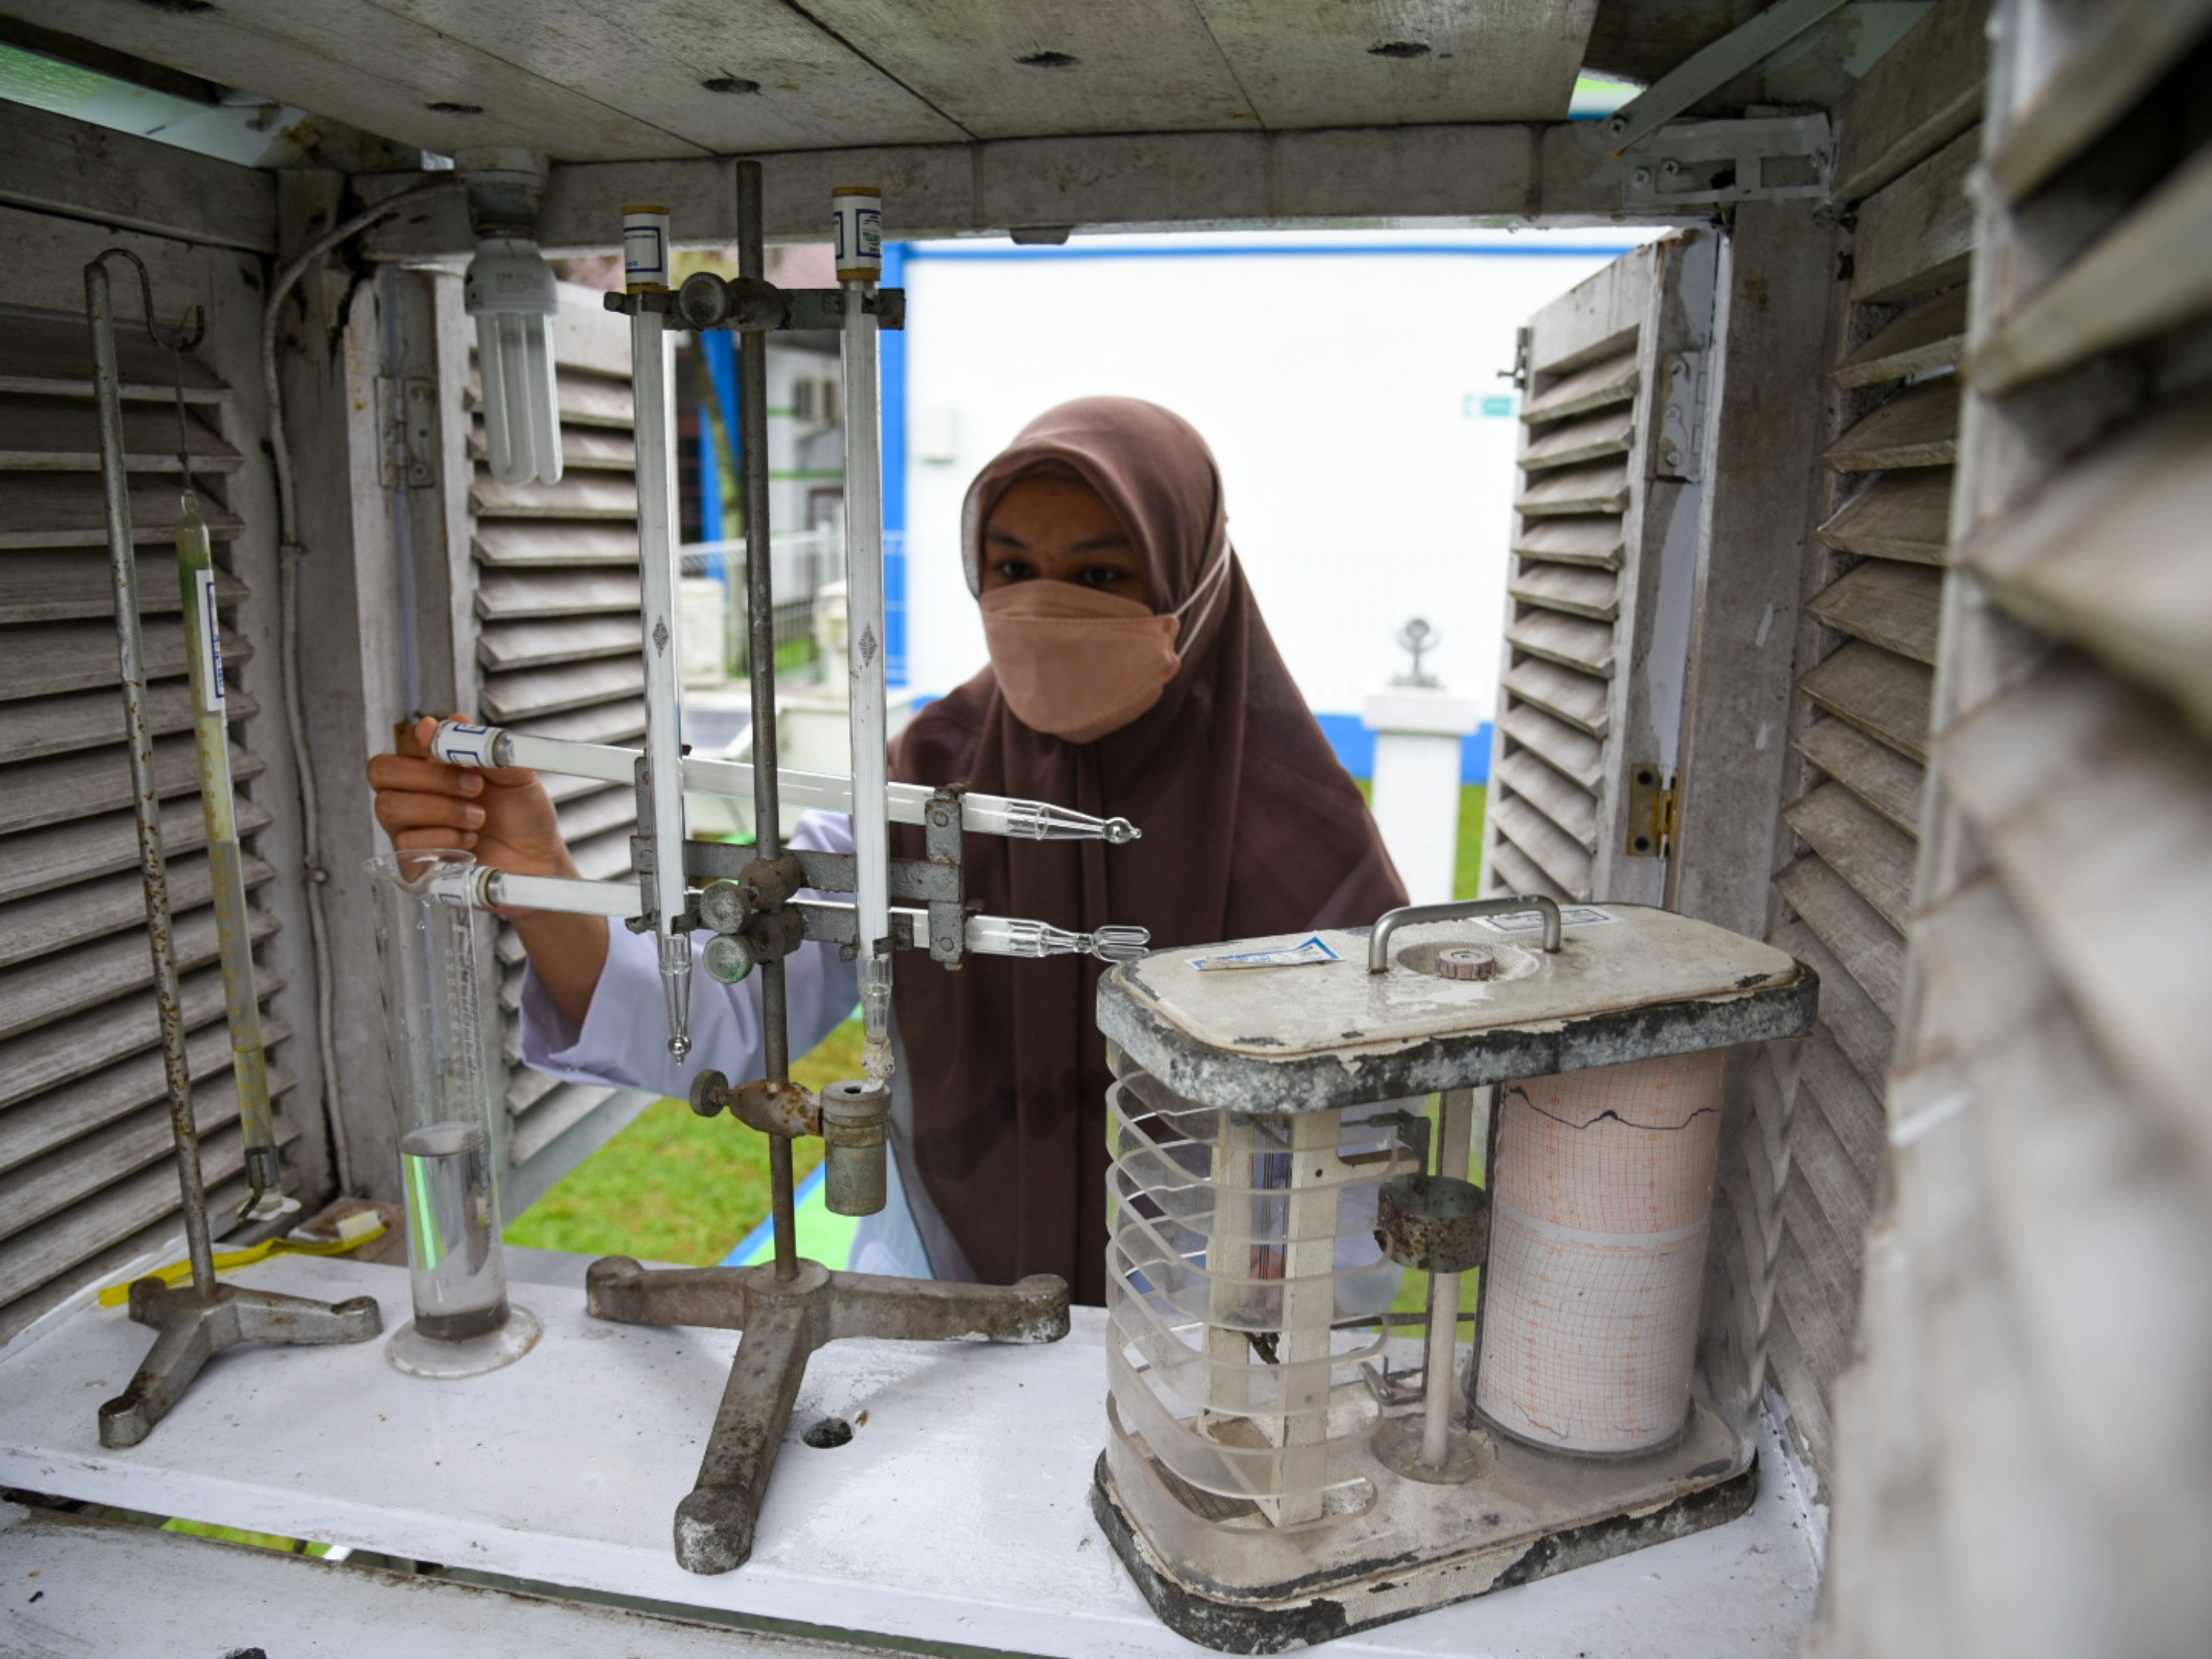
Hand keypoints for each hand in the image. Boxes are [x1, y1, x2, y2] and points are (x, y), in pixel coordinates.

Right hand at [366, 714, 575, 880]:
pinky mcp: (413, 860)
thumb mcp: (515, 773)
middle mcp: (413, 792)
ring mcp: (408, 827)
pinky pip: (405, 843)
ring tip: (478, 819)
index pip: (404, 743)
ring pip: (390, 807)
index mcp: (433, 765)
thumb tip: (454, 720)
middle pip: (382, 771)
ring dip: (441, 810)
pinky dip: (443, 839)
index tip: (455, 755)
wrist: (538, 857)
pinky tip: (469, 842)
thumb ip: (485, 747)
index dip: (422, 744)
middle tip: (475, 788)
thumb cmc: (524, 813)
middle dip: (430, 777)